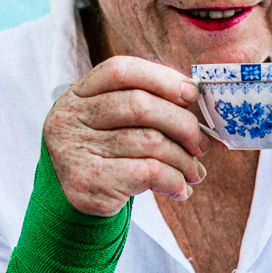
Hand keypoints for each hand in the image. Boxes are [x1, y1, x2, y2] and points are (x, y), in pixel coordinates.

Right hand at [42, 57, 207, 215]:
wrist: (72, 201)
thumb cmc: (105, 154)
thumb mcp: (112, 123)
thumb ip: (144, 105)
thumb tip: (194, 98)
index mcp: (78, 94)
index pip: (121, 70)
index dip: (162, 77)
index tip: (191, 93)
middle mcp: (70, 117)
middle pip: (139, 105)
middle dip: (182, 123)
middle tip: (201, 144)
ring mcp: (75, 150)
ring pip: (150, 142)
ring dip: (184, 159)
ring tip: (194, 171)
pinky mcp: (88, 182)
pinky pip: (148, 172)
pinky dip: (174, 180)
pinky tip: (180, 188)